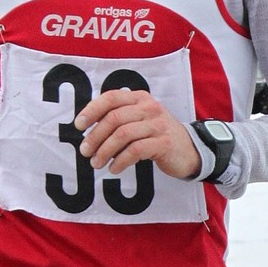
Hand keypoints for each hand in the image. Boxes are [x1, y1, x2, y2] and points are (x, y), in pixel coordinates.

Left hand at [75, 89, 200, 179]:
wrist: (188, 150)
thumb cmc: (156, 136)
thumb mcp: (139, 120)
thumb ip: (118, 119)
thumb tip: (87, 130)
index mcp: (139, 98)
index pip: (110, 98)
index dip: (91, 110)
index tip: (78, 126)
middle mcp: (149, 107)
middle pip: (114, 118)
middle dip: (95, 136)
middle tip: (85, 151)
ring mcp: (158, 124)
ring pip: (123, 135)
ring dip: (105, 151)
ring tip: (96, 163)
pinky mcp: (164, 142)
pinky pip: (135, 150)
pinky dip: (120, 161)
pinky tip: (114, 169)